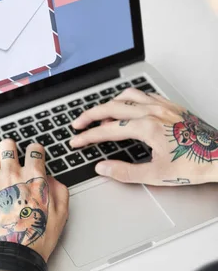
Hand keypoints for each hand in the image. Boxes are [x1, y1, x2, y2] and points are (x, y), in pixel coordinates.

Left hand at [0, 139, 68, 261]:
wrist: (13, 255)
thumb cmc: (36, 237)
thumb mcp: (61, 214)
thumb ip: (59, 190)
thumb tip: (50, 179)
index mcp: (33, 177)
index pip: (34, 149)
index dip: (35, 151)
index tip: (33, 156)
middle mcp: (11, 175)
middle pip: (8, 145)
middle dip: (10, 149)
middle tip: (11, 159)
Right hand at [70, 88, 217, 185]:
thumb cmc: (194, 165)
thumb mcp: (156, 175)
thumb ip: (125, 171)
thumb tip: (103, 167)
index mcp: (146, 128)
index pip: (107, 130)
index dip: (87, 137)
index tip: (76, 141)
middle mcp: (152, 112)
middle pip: (111, 107)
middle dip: (90, 115)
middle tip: (78, 124)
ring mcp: (162, 106)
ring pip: (127, 96)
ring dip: (108, 104)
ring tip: (99, 115)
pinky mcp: (171, 106)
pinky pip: (143, 95)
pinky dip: (128, 99)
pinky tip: (127, 107)